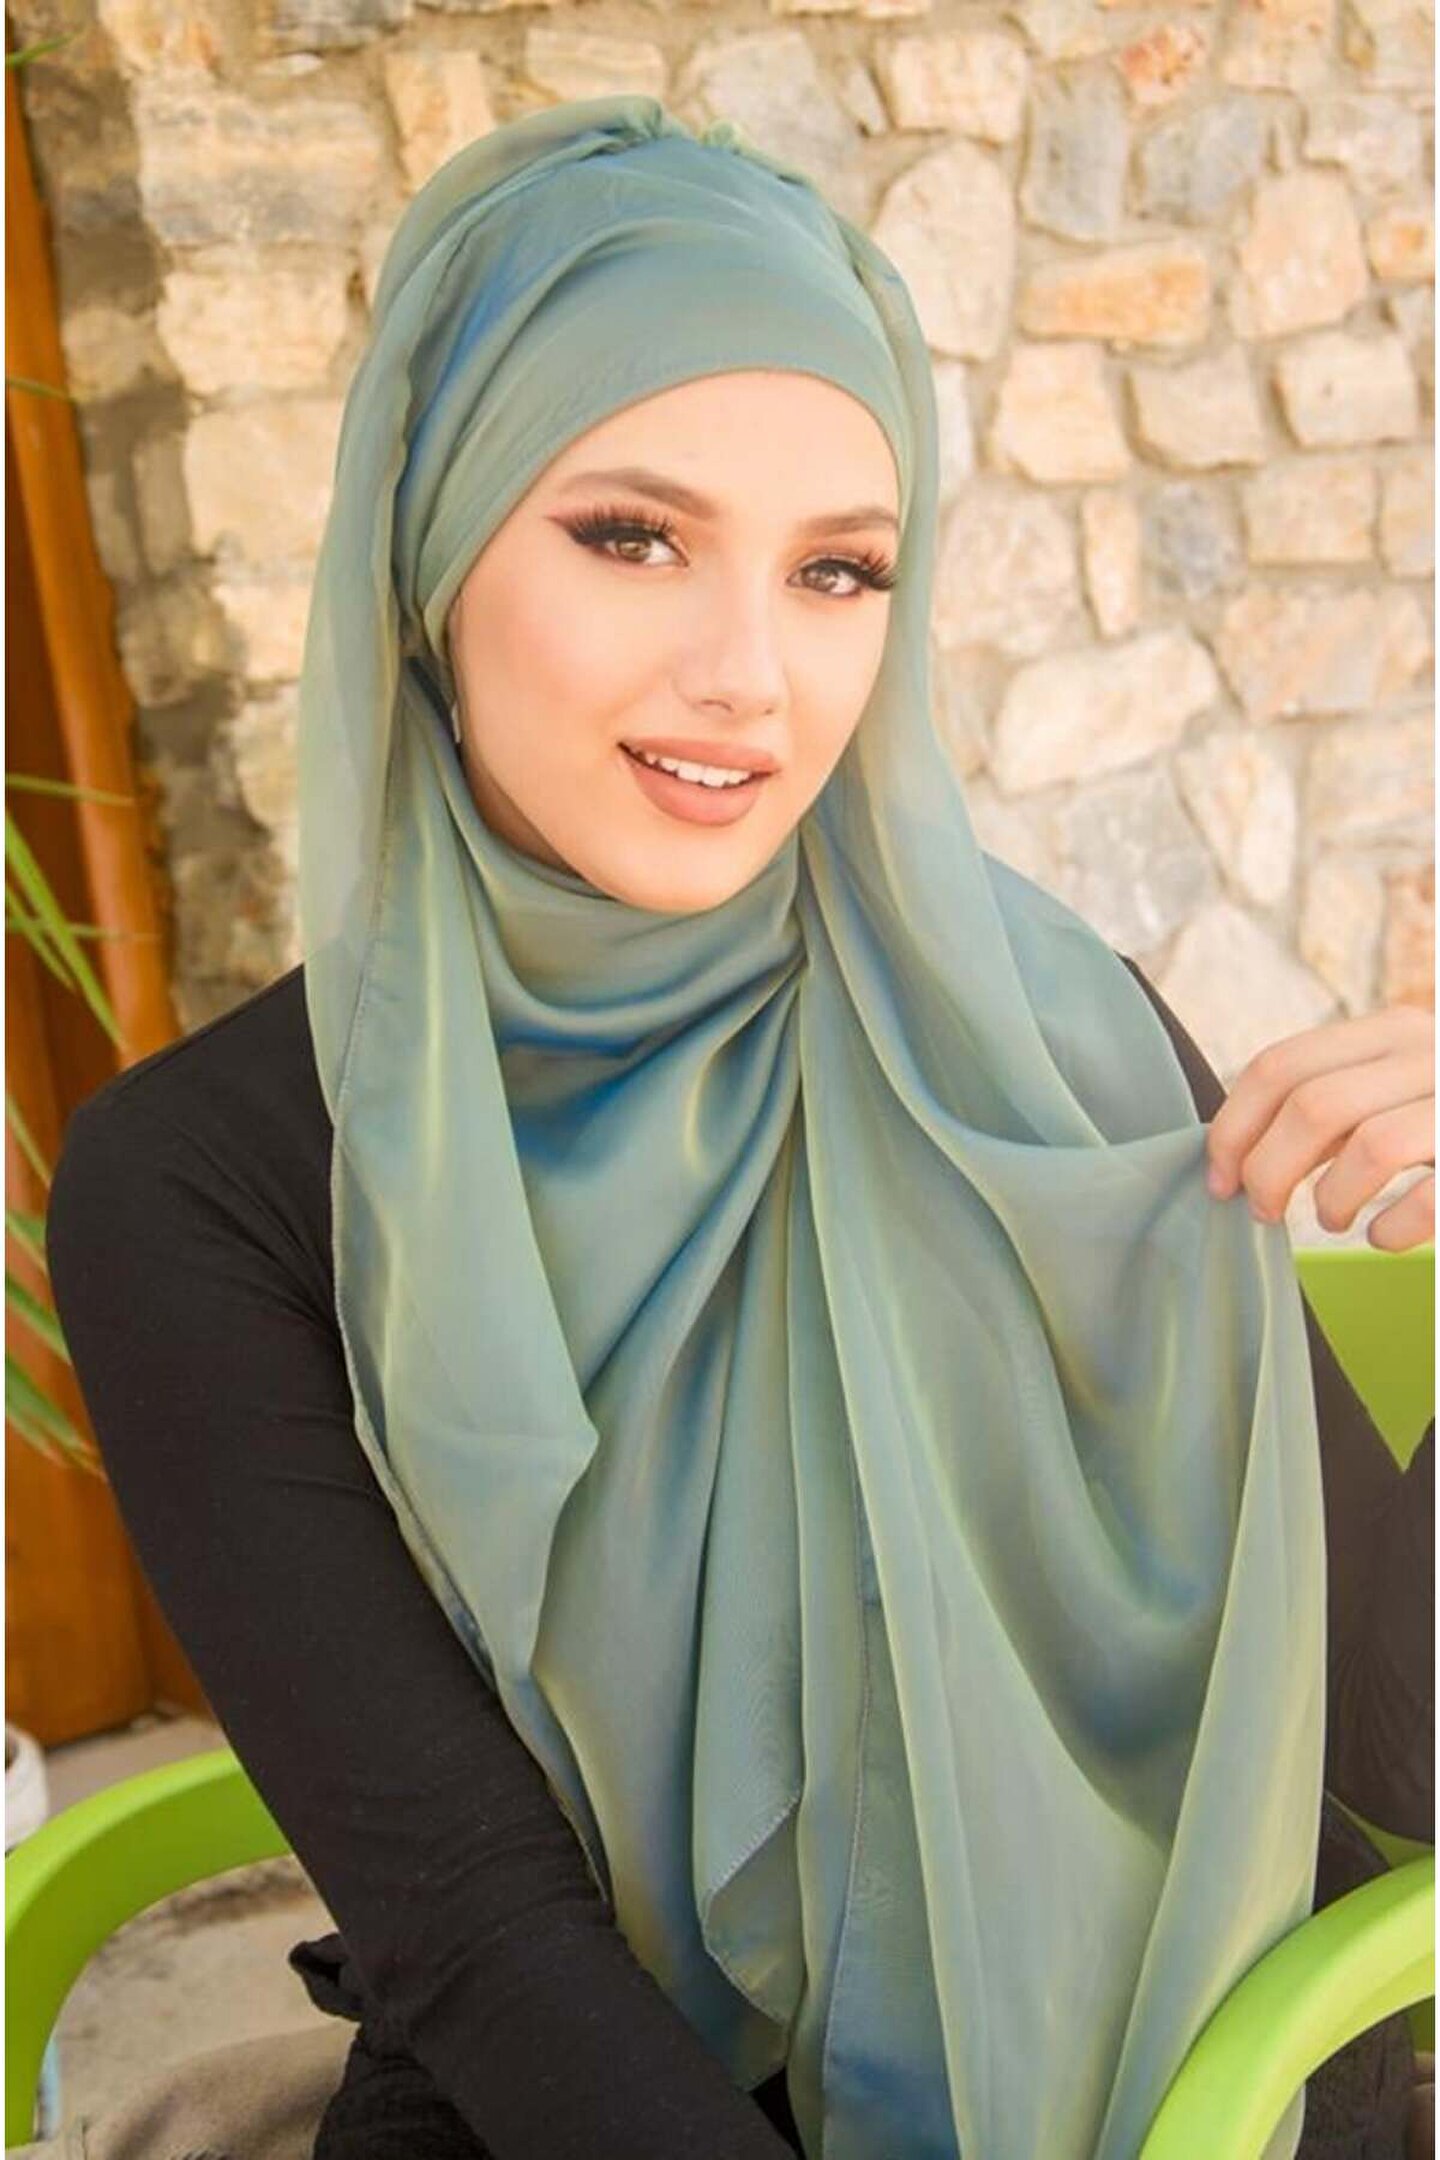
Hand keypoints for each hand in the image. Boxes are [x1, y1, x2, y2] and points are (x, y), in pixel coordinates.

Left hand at [1205, 1004, 1435, 1251]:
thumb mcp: (1400, 1084)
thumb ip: (1334, 1102)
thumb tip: (1241, 1152)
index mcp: (1396, 1030)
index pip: (1280, 1065)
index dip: (1233, 1127)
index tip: (1220, 1178)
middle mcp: (1433, 1054)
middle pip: (1312, 1106)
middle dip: (1268, 1170)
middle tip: (1265, 1212)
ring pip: (1370, 1146)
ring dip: (1332, 1198)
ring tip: (1333, 1220)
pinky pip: (1430, 1199)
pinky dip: (1392, 1229)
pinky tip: (1385, 1237)